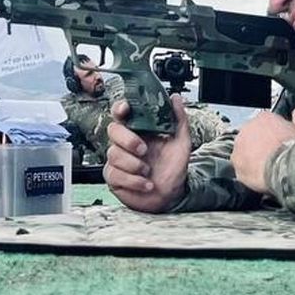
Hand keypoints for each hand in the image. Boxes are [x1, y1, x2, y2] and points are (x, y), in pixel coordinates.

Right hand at [103, 94, 191, 212]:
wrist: (171, 196)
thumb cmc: (173, 168)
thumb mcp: (181, 142)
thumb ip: (179, 119)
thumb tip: (176, 98)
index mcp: (138, 130)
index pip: (121, 113)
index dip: (120, 108)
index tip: (126, 109)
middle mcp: (125, 143)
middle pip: (113, 130)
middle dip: (128, 140)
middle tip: (144, 150)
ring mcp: (118, 160)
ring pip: (114, 154)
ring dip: (135, 165)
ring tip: (149, 172)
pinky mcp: (114, 177)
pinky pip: (115, 174)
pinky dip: (134, 181)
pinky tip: (146, 184)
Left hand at [230, 107, 294, 195]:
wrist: (285, 166)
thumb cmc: (294, 147)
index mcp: (264, 118)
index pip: (265, 123)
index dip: (274, 134)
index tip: (280, 142)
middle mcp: (248, 128)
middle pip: (253, 136)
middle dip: (262, 145)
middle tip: (273, 156)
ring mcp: (240, 144)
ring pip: (245, 150)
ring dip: (253, 157)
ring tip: (267, 167)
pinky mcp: (236, 161)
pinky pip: (241, 165)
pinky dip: (248, 170)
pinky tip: (260, 175)